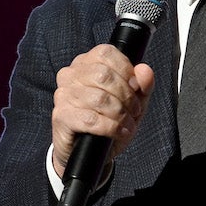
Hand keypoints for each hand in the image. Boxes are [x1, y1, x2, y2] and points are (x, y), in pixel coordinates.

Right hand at [52, 46, 155, 174]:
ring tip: (127, 124)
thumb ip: (142, 85)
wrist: (89, 152)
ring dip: (120, 114)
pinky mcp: (61, 116)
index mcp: (86, 63)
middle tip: (134, 110)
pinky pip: (91, 119)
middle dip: (126, 95)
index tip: (136, 87)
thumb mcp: (131, 102)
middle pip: (104, 75)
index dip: (126, 70)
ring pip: (99, 98)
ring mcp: (63, 95)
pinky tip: (118, 132)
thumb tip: (144, 70)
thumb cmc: (108, 121)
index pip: (106, 53)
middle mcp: (70, 75)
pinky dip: (111, 127)